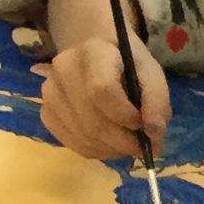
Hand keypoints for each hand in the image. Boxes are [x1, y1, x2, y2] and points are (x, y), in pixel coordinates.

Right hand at [38, 32, 169, 161]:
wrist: (95, 58)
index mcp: (93, 52)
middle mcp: (63, 70)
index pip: (102, 90)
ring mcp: (50, 93)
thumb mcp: (150, 72)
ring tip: (128, 144)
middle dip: (123, 141)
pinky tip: (110, 143)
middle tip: (143, 146)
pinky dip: (97, 151)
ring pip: (84, 137)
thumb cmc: (125, 64)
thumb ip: (156, 99)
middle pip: (93, 121)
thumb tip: (153, 132)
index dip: (125, 115)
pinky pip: (73, 144)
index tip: (143, 123)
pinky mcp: (46, 113)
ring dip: (113, 149)